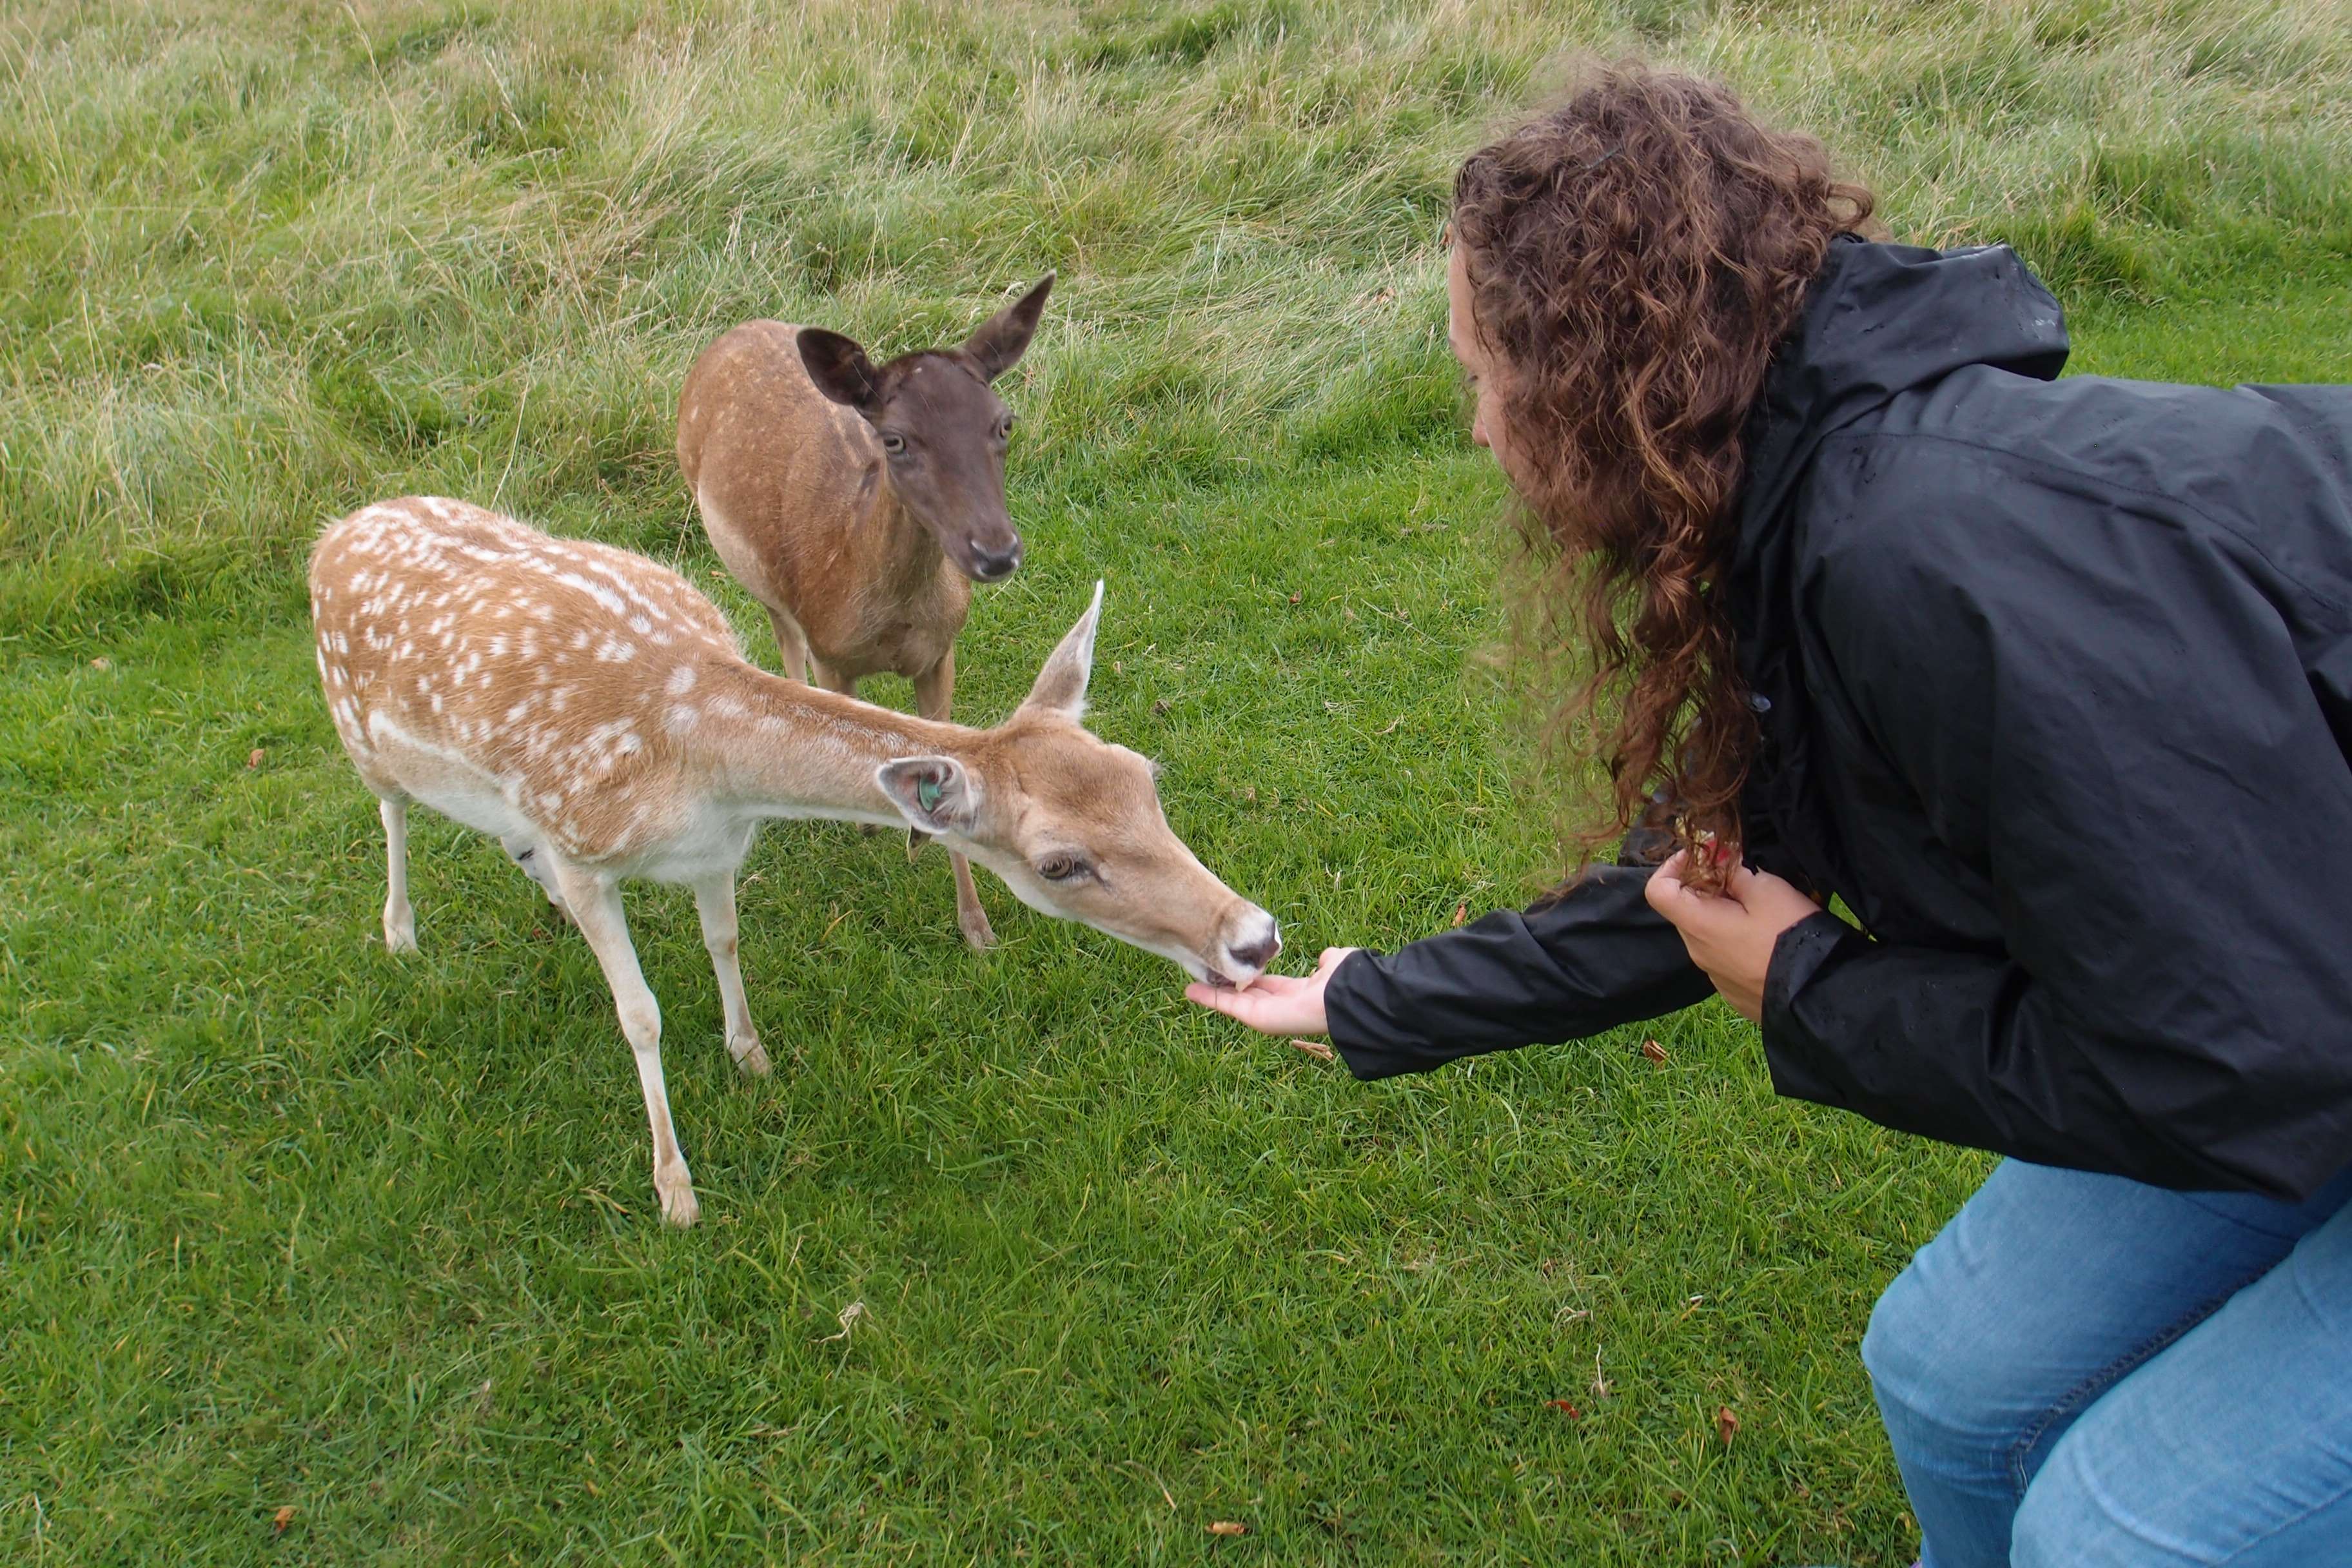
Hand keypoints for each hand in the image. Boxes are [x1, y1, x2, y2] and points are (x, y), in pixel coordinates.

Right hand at [1184, 946, 1357, 1059]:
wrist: (1350, 998)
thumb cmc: (1346, 980)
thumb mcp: (1334, 964)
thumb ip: (1326, 962)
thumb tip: (1324, 958)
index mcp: (1298, 993)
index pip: (1268, 985)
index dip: (1251, 976)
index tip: (1235, 966)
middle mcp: (1281, 1006)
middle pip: (1246, 995)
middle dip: (1226, 986)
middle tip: (1206, 976)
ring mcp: (1268, 1014)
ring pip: (1233, 1002)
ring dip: (1211, 994)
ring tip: (1189, 986)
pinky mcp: (1259, 1018)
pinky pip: (1231, 1006)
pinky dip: (1209, 999)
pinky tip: (1190, 991)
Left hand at [1644, 852, 1820, 1021]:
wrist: (1817, 994)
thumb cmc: (1789, 936)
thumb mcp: (1767, 890)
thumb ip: (1737, 873)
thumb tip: (1722, 864)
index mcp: (1698, 925)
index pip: (1657, 891)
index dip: (1672, 866)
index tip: (1701, 856)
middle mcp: (1697, 952)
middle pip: (1685, 909)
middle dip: (1706, 885)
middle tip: (1741, 874)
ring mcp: (1714, 975)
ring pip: (1707, 933)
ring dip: (1724, 912)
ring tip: (1759, 904)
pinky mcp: (1733, 990)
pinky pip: (1725, 955)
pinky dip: (1735, 937)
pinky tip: (1766, 935)